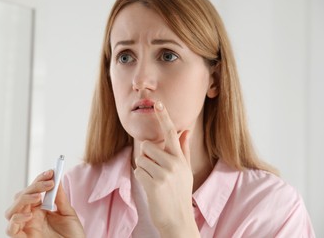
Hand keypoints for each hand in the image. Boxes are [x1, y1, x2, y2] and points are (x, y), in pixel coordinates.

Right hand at [5, 170, 84, 237]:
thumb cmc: (72, 236)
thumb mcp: (68, 214)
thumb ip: (60, 198)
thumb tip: (56, 178)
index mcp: (40, 209)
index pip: (34, 190)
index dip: (40, 179)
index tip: (51, 172)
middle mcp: (30, 217)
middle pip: (20, 197)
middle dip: (33, 187)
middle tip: (48, 183)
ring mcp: (25, 228)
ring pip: (11, 210)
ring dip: (23, 200)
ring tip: (38, 196)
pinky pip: (10, 229)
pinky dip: (17, 219)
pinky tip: (30, 215)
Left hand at [134, 101, 199, 237]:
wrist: (177, 219)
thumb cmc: (180, 192)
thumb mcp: (185, 170)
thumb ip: (184, 149)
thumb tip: (185, 129)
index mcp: (180, 158)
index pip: (171, 133)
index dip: (164, 117)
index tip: (158, 104)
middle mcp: (173, 163)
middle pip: (147, 146)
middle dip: (147, 156)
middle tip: (156, 170)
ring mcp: (164, 174)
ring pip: (141, 158)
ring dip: (144, 168)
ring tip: (155, 179)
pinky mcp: (153, 184)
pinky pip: (138, 171)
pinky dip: (141, 178)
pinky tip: (151, 188)